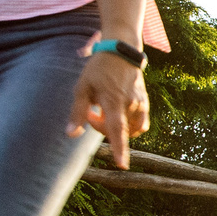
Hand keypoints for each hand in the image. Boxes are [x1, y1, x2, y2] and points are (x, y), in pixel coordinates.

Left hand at [70, 45, 149, 168]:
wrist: (121, 51)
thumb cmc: (98, 69)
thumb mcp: (82, 88)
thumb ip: (77, 112)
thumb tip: (71, 135)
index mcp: (113, 101)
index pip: (117, 129)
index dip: (119, 148)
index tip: (122, 164)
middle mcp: (130, 104)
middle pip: (119, 131)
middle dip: (103, 128)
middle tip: (92, 111)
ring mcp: (140, 103)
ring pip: (131, 129)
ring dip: (117, 127)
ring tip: (106, 110)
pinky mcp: (145, 102)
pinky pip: (140, 123)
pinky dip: (129, 125)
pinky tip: (119, 112)